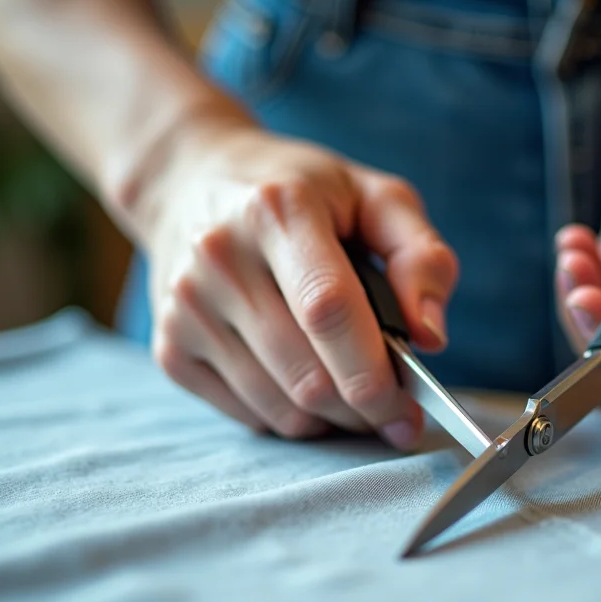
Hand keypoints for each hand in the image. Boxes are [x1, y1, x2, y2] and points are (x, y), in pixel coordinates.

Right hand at [132, 115, 456, 448]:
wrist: (188, 180)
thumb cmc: (301, 192)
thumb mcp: (374, 196)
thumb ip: (420, 256)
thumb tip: (430, 337)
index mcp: (278, 210)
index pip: (328, 309)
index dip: (374, 371)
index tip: (411, 406)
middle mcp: (221, 257)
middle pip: (307, 374)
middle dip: (364, 410)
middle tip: (396, 411)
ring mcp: (188, 307)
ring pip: (280, 408)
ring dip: (333, 422)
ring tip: (356, 399)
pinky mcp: (170, 347)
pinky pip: (249, 417)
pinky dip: (292, 419)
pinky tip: (309, 388)